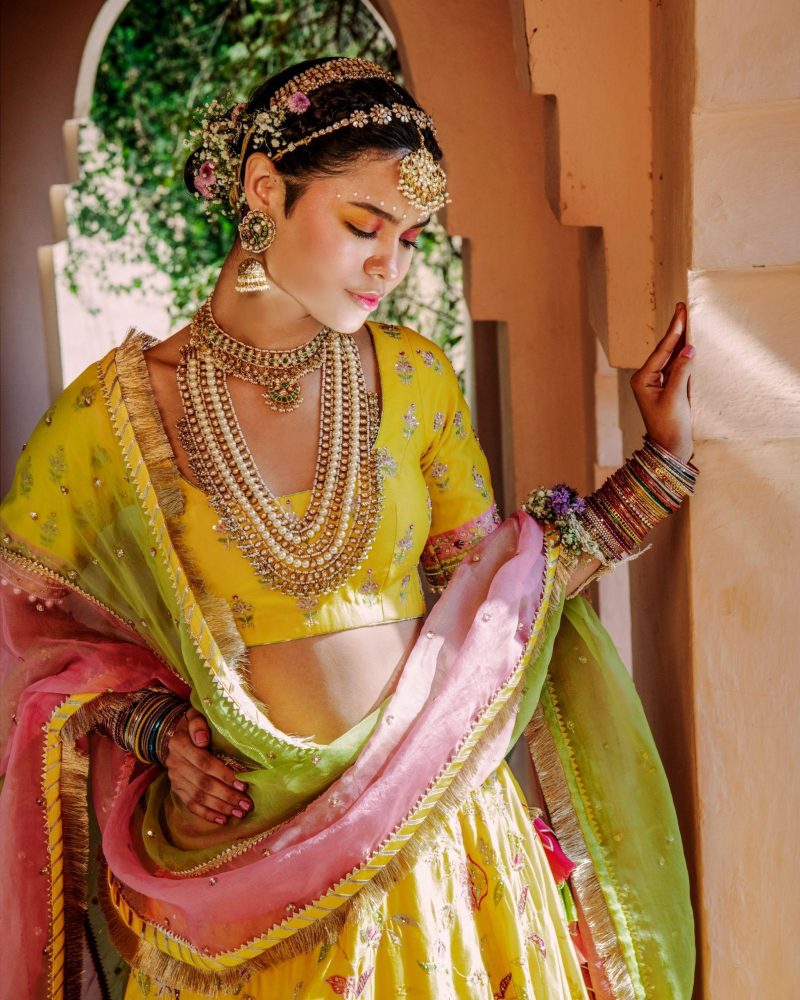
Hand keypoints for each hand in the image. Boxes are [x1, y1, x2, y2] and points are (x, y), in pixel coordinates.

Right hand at [163, 707, 252, 824]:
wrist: (173, 733)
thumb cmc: (192, 724)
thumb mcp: (194, 716)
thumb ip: (198, 724)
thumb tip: (202, 739)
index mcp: (180, 745)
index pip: (204, 762)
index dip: (224, 774)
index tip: (243, 783)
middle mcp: (175, 764)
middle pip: (203, 783)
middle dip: (227, 795)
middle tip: (246, 804)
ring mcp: (175, 779)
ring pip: (199, 797)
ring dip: (221, 807)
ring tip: (240, 813)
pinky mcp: (177, 789)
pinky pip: (191, 805)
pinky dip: (207, 814)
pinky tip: (223, 819)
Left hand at [629, 302, 694, 463]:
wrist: (670, 450)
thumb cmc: (669, 427)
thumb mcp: (676, 398)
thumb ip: (681, 372)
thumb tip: (688, 348)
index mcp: (642, 379)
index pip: (662, 350)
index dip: (673, 330)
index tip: (681, 311)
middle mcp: (646, 379)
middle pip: (664, 350)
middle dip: (675, 330)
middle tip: (682, 307)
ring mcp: (656, 384)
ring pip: (670, 357)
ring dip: (680, 340)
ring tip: (687, 319)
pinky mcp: (667, 390)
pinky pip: (675, 367)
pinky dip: (683, 354)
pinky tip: (689, 343)